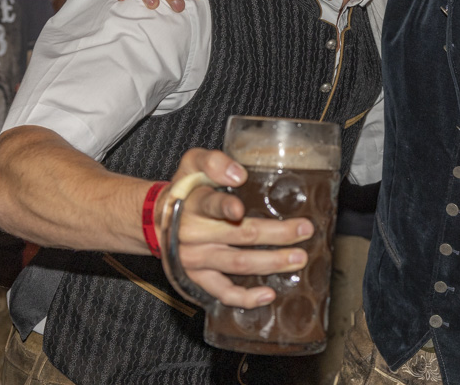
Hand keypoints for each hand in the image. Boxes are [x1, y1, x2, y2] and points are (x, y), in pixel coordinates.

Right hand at [157, 148, 313, 309]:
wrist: (154, 219)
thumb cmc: (184, 189)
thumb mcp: (192, 164)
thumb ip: (213, 162)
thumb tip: (239, 173)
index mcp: (195, 203)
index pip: (210, 204)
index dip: (225, 207)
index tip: (239, 209)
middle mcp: (194, 234)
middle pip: (240, 235)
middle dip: (276, 235)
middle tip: (304, 230)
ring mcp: (195, 259)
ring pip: (237, 264)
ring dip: (271, 263)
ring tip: (298, 259)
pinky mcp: (197, 278)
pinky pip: (222, 292)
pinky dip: (245, 297)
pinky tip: (268, 294)